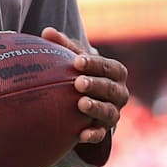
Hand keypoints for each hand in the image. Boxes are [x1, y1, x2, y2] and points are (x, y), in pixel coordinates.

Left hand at [42, 27, 129, 143]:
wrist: (92, 99)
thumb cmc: (83, 72)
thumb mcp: (77, 58)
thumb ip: (64, 46)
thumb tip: (46, 32)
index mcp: (115, 72)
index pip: (108, 66)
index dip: (94, 64)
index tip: (77, 61)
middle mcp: (119, 92)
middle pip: (110, 88)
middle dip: (96, 85)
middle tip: (78, 83)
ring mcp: (114, 112)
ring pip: (109, 111)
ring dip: (96, 108)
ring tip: (81, 104)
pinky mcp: (105, 129)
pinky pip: (101, 134)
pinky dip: (93, 134)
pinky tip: (81, 135)